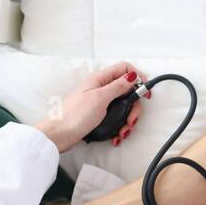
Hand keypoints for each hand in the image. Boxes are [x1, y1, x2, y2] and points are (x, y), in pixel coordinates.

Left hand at [34, 61, 148, 152]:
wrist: (60, 134)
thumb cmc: (76, 115)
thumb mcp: (100, 98)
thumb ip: (118, 86)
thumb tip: (132, 75)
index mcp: (101, 79)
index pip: (125, 69)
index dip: (138, 78)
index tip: (145, 93)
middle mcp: (102, 88)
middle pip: (128, 91)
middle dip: (134, 107)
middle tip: (131, 120)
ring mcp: (102, 102)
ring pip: (124, 106)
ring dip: (127, 120)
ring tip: (123, 132)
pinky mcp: (100, 115)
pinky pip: (117, 117)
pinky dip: (120, 127)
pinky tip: (117, 135)